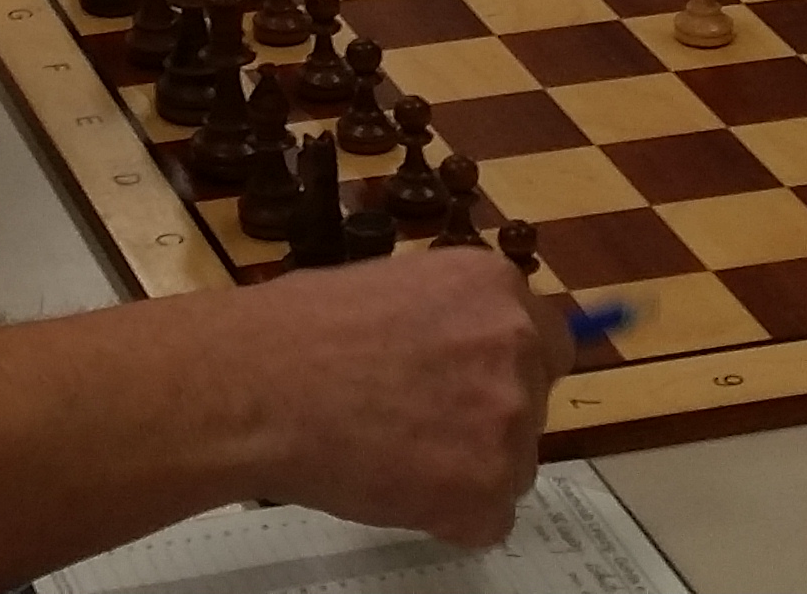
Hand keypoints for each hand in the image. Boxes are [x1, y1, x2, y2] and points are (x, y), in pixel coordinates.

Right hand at [221, 249, 562, 546]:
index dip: (507, 372)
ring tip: (393, 455)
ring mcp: (507, 421)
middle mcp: (515, 346)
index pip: (549, 343)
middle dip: (486, 420)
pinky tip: (395, 489)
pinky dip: (447, 517)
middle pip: (533, 404)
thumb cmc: (297, 332)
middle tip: (420, 425)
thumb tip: (461, 351)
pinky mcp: (486, 490)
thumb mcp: (392, 286)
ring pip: (513, 466)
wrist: (257, 386)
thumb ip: (449, 319)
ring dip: (467, 470)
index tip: (475, 388)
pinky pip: (487, 521)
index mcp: (493, 287)